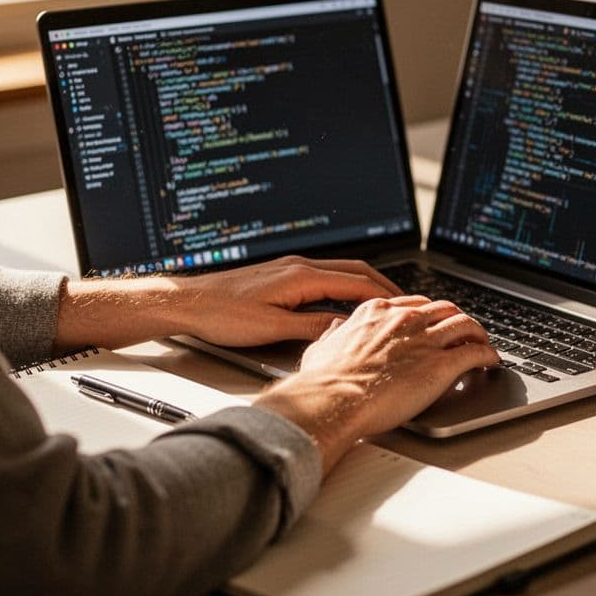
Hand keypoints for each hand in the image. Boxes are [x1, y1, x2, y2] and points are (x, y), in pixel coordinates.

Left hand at [55, 256, 401, 349]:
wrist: (188, 302)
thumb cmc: (223, 314)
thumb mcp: (272, 329)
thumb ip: (312, 328)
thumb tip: (343, 329)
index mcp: (302, 276)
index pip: (357, 282)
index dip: (386, 295)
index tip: (407, 307)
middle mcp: (299, 266)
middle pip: (355, 270)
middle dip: (384, 284)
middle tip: (406, 302)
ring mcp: (289, 268)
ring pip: (340, 271)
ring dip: (365, 284)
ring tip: (383, 301)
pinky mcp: (280, 275)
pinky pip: (324, 276)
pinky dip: (344, 286)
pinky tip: (345, 300)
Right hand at [255, 296, 498, 472]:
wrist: (334, 400)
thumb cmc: (324, 381)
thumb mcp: (321, 346)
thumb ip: (333, 333)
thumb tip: (336, 329)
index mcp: (377, 311)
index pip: (415, 303)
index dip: (429, 313)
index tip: (434, 322)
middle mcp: (404, 319)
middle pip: (444, 309)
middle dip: (457, 318)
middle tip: (464, 331)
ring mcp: (425, 340)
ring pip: (465, 324)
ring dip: (478, 333)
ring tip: (483, 343)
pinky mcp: (441, 365)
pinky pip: (475, 352)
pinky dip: (488, 354)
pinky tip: (491, 361)